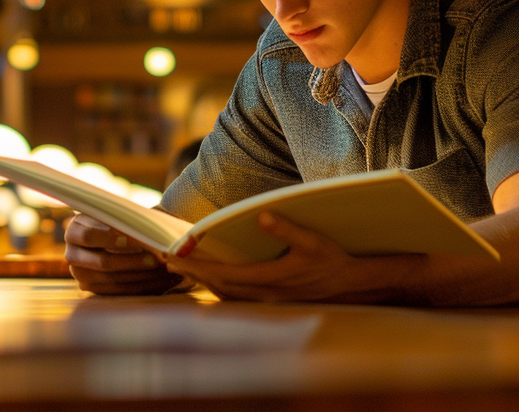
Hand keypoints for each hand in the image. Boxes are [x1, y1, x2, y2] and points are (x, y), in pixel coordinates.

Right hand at [64, 213, 183, 294]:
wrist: (114, 238)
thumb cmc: (119, 220)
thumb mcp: (118, 213)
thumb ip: (128, 216)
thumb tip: (150, 223)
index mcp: (74, 231)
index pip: (88, 236)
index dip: (109, 238)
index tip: (131, 238)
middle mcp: (72, 255)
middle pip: (102, 262)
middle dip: (131, 261)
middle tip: (155, 259)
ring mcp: (81, 275)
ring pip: (112, 280)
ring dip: (141, 275)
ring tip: (163, 269)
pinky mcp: (94, 290)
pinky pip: (119, 292)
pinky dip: (143, 285)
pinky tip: (163, 280)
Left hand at [166, 212, 415, 301]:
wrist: (355, 286)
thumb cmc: (334, 261)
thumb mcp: (314, 240)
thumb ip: (287, 228)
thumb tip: (262, 215)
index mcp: (269, 280)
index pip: (222, 273)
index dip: (195, 265)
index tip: (172, 256)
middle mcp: (263, 296)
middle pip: (215, 286)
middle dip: (189, 272)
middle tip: (163, 258)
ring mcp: (266, 302)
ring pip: (223, 294)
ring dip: (201, 280)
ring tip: (180, 265)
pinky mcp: (271, 302)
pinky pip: (235, 297)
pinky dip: (217, 286)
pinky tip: (210, 276)